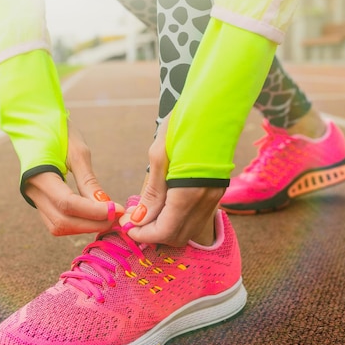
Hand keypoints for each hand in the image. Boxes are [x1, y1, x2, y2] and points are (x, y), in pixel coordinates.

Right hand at [24, 124, 123, 235]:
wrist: (33, 122)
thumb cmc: (56, 129)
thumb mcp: (77, 150)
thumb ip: (89, 181)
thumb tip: (106, 205)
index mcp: (38, 174)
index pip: (67, 203)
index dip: (94, 211)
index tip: (117, 209)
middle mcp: (31, 191)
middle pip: (62, 221)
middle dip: (92, 223)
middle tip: (116, 216)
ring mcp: (33, 198)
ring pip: (58, 226)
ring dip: (84, 226)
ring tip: (107, 217)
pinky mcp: (40, 201)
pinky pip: (57, 221)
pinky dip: (77, 223)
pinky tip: (94, 216)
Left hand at [120, 116, 224, 246]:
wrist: (215, 108)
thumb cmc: (183, 125)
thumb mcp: (159, 155)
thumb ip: (152, 192)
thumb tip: (139, 218)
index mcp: (189, 193)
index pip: (164, 231)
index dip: (143, 235)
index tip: (128, 227)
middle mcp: (206, 201)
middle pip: (176, 236)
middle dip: (153, 234)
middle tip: (134, 221)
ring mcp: (214, 198)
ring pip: (188, 231)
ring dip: (166, 229)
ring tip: (146, 214)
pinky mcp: (217, 193)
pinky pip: (196, 218)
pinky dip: (178, 220)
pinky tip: (164, 207)